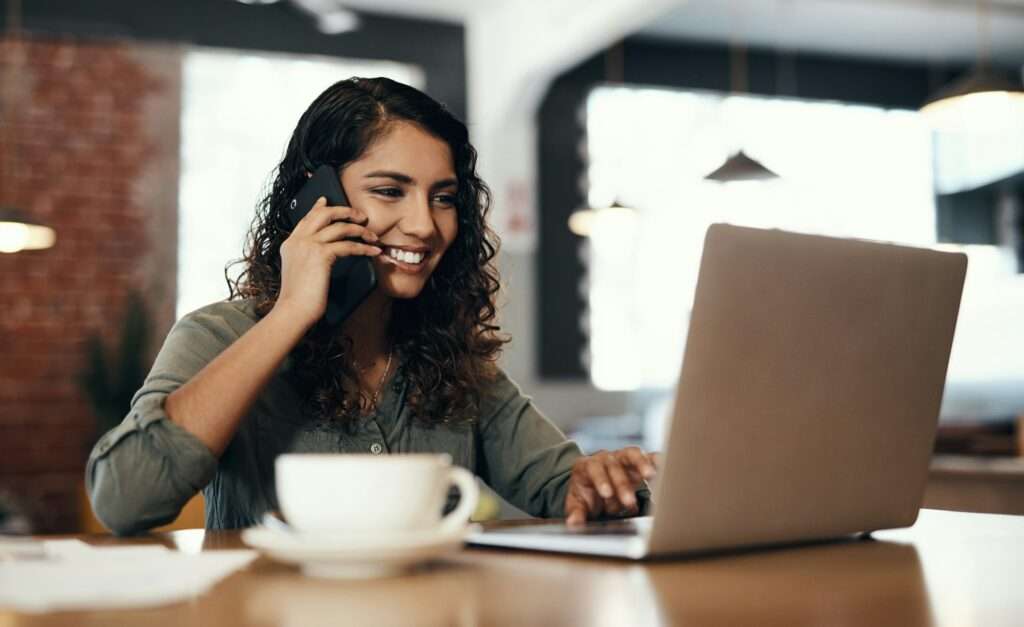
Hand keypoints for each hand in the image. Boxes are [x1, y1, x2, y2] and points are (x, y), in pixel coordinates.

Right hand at [274, 196, 381, 327]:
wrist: (293, 310)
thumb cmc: (299, 298)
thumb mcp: (299, 271)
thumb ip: (306, 257)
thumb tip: (325, 251)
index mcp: (291, 244)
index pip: (306, 218)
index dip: (318, 207)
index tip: (326, 200)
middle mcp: (298, 240)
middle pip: (324, 214)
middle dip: (345, 211)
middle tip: (360, 216)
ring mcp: (308, 245)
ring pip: (340, 227)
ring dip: (361, 230)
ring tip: (373, 236)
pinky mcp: (321, 255)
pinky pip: (348, 245)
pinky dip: (364, 248)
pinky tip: (373, 252)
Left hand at [564, 447, 659, 525]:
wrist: (593, 483)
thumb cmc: (586, 493)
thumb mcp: (576, 503)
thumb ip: (576, 513)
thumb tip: (573, 524)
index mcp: (588, 466)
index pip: (594, 469)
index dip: (601, 480)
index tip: (606, 493)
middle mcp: (607, 459)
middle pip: (615, 467)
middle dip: (622, 485)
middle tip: (628, 501)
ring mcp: (623, 458)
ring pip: (633, 455)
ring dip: (642, 464)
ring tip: (650, 475)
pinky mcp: (639, 462)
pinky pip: (649, 458)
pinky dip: (657, 460)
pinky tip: (666, 464)